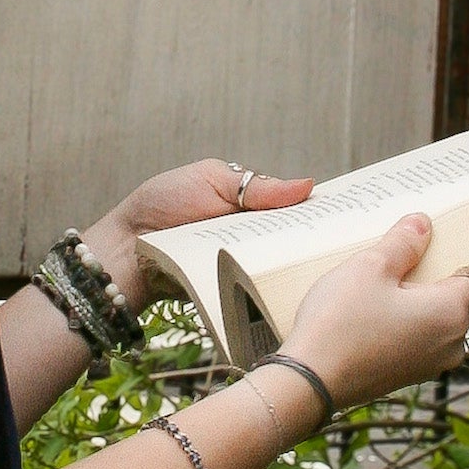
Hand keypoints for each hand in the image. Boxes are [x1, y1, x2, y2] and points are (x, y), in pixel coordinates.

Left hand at [81, 158, 314, 304]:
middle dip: (308, 238)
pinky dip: (267, 282)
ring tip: (317, 262)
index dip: (314, 212)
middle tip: (337, 242)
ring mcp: (240, 262)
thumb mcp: (211, 181)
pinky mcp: (230, 287)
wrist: (125, 247)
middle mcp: (249, 234)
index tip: (343, 215)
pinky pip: (255, 285)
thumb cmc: (162, 205)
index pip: (291, 209)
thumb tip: (308, 185)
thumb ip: (257, 186)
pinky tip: (286, 282)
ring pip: (275, 263)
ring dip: (288, 261)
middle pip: (289, 238)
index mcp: (248, 204)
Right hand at [284, 215, 468, 408]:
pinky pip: (419, 338)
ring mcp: (430, 364)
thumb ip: (403, 243)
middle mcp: (451, 343)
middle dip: (438, 274)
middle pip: (458, 297)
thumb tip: (422, 225)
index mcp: (451, 313)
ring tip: (385, 280)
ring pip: (437, 319)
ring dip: (419, 299)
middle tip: (408, 252)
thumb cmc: (340, 325)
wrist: (309, 382)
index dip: (466, 251)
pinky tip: (375, 309)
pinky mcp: (407, 375)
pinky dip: (406, 321)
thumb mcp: (370, 267)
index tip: (448, 237)